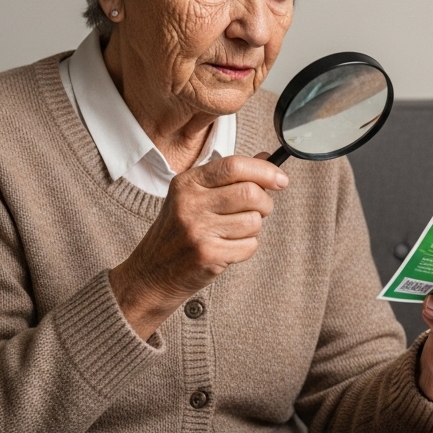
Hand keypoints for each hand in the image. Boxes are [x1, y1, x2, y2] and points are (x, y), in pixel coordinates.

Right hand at [110, 154, 287, 337]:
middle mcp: (189, 203)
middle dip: (265, 203)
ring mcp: (197, 229)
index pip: (234, 166)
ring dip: (253, 229)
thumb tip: (266, 159)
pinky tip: (228, 249)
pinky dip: (246, 248)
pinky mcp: (207, 254)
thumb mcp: (194, 197)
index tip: (281, 180)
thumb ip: (229, 177)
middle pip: (250, 193)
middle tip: (258, 211)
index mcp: (187, 182)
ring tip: (234, 233)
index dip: (264, 171)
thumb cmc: (178, 233)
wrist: (152, 273)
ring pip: (254, 221)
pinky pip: (249, 246)